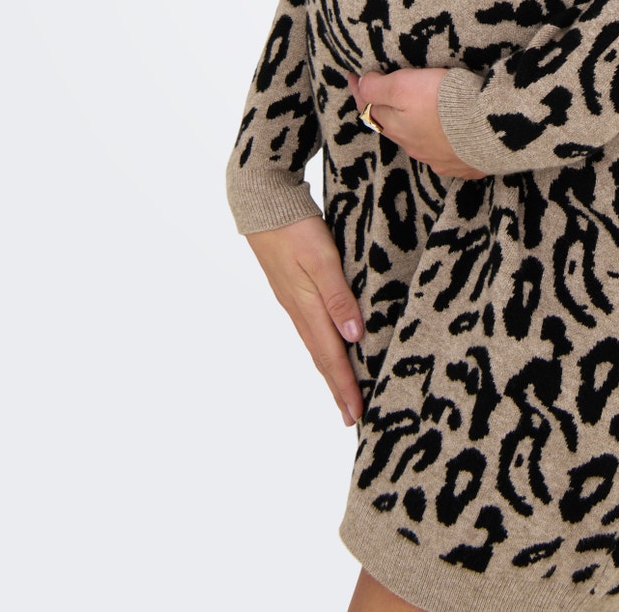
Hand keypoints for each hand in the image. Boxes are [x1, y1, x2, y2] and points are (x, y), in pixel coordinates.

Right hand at [245, 214, 365, 428]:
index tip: (356, 414)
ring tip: (341, 391)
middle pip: (322, 357)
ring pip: (315, 344)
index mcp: (307, 306)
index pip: (331, 355)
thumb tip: (354, 336)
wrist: (261, 201)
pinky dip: (322, 346)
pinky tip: (328, 346)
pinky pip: (310, 327)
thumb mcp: (322, 258)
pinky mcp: (291, 288)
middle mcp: (298, 309)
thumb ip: (338, 295)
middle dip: (337, 387)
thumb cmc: (294, 227)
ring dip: (330, 370)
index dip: (345, 385)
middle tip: (350, 417)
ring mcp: (293, 300)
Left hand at [347, 67, 488, 179]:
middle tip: (383, 93)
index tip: (352, 76)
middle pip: (393, 127)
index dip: (359, 90)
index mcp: (397, 129)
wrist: (491, 129)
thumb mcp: (404, 86)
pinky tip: (449, 135)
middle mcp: (415, 148)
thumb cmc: (445, 103)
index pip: (368, 108)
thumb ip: (379, 87)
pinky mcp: (464, 164)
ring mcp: (440, 159)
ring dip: (416, 127)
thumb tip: (361, 84)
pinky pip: (447, 153)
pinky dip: (442, 142)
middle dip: (386, 111)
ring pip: (419, 141)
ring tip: (421, 112)